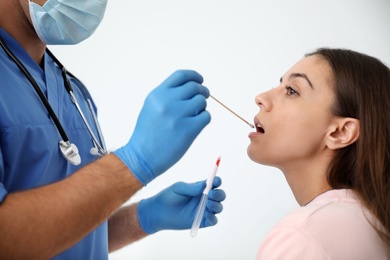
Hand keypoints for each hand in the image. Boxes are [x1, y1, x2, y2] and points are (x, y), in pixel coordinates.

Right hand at [114, 70, 210, 184]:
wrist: (142, 157)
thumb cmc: (148, 133)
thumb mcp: (151, 107)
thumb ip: (168, 96)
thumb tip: (191, 87)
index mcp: (157, 94)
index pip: (181, 75)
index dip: (194, 76)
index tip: (200, 80)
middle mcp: (167, 102)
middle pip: (194, 87)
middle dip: (202, 92)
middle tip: (203, 98)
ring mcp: (178, 115)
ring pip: (201, 101)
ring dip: (202, 107)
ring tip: (194, 116)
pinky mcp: (188, 129)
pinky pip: (206, 117)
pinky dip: (204, 119)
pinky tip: (195, 125)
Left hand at [137, 177, 225, 233]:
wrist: (158, 212)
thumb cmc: (168, 197)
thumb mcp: (179, 188)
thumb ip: (192, 187)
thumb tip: (206, 185)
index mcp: (200, 188)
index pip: (214, 183)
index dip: (217, 181)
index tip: (216, 180)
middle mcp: (204, 199)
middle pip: (219, 195)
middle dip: (219, 194)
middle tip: (211, 193)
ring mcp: (203, 210)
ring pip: (218, 207)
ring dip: (216, 205)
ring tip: (208, 203)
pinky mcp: (201, 221)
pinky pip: (213, 221)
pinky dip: (213, 217)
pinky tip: (207, 214)